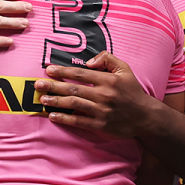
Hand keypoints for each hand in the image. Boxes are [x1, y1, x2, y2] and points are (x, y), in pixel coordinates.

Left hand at [33, 51, 158, 137]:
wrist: (146, 117)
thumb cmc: (132, 91)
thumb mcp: (124, 70)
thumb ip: (107, 59)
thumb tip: (88, 61)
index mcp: (109, 80)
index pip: (81, 74)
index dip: (63, 71)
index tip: (49, 70)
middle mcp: (104, 95)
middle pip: (73, 89)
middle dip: (53, 86)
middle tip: (37, 84)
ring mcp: (102, 111)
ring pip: (74, 104)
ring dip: (56, 101)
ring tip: (42, 99)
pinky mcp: (101, 125)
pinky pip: (79, 121)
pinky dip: (65, 119)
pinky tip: (53, 116)